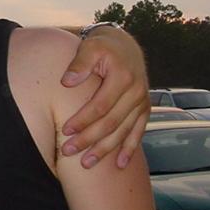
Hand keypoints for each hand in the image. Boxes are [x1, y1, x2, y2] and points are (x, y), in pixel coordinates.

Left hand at [59, 26, 148, 168]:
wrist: (125, 45)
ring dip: (105, 150)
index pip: (100, 105)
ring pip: (123, 132)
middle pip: (111, 123)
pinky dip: (129, 149)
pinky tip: (119, 164)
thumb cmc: (103, 47)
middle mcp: (136, 92)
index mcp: (122, 78)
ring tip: (87, 163)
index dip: (83, 120)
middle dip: (89, 140)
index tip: (65, 131)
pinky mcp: (144, 109)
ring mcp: (141, 102)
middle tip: (68, 152)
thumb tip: (67, 81)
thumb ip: (79, 63)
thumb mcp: (90, 47)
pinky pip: (138, 132)